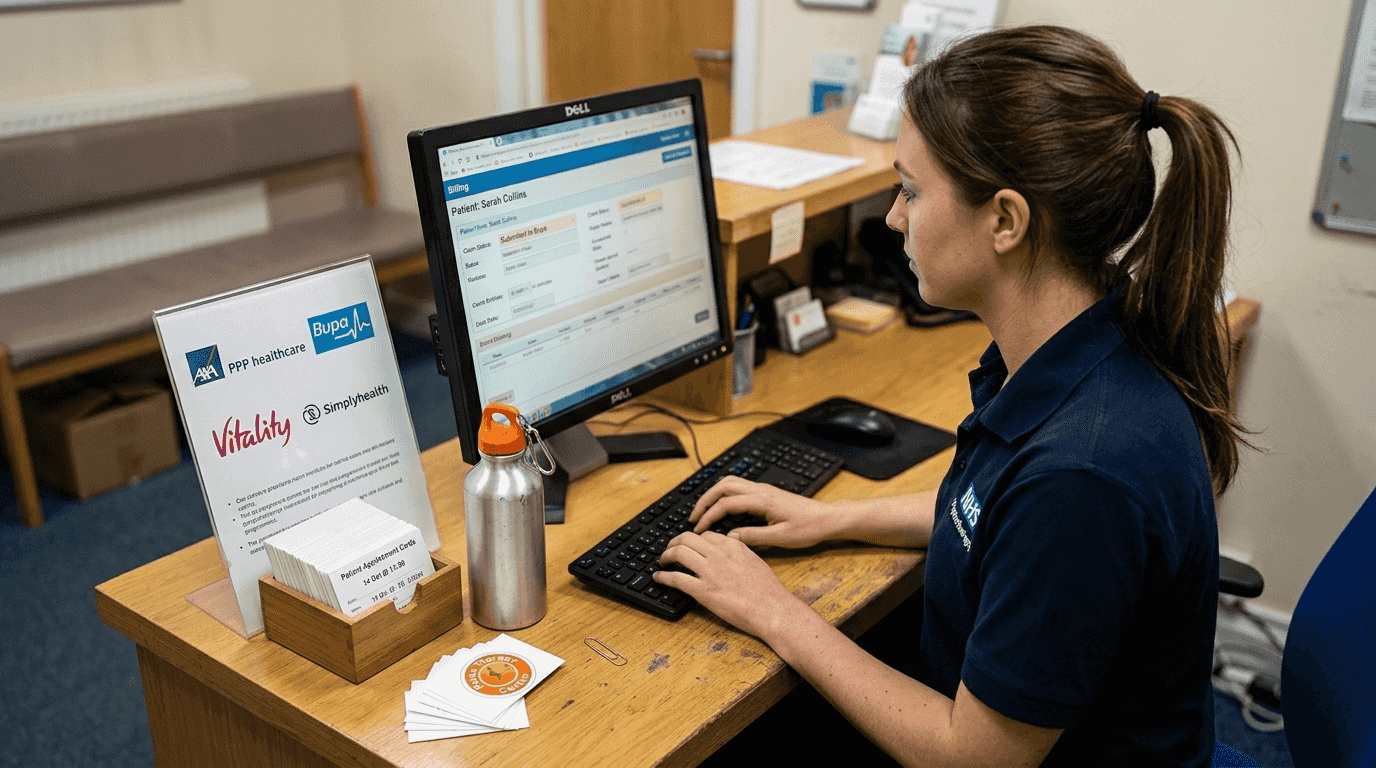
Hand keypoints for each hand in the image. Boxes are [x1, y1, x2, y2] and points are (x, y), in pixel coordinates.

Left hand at [653, 531, 806, 636]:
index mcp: (733, 546)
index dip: (693, 539)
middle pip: (688, 539)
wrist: (773, 610)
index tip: (689, 546)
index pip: (706, 535)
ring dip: (666, 556)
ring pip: (679, 553)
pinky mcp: (704, 591)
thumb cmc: (769, 591)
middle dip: (674, 543)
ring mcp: (710, 572)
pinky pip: (677, 579)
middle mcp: (719, 555)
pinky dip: (663, 577)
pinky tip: (659, 578)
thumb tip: (732, 541)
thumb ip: (741, 550)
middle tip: (670, 550)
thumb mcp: (756, 561)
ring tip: (663, 562)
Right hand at [690, 476, 835, 548]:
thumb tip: (730, 537)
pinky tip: (722, 509)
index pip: (726, 504)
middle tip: (693, 517)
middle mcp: (761, 490)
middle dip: (705, 500)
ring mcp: (763, 489)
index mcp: (762, 500)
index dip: (709, 516)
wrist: (827, 518)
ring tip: (703, 512)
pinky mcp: (766, 493)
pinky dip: (724, 495)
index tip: (699, 529)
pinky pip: (739, 488)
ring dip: (713, 495)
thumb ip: (753, 537)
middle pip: (723, 486)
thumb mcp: (781, 537)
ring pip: (730, 483)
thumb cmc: (809, 528)